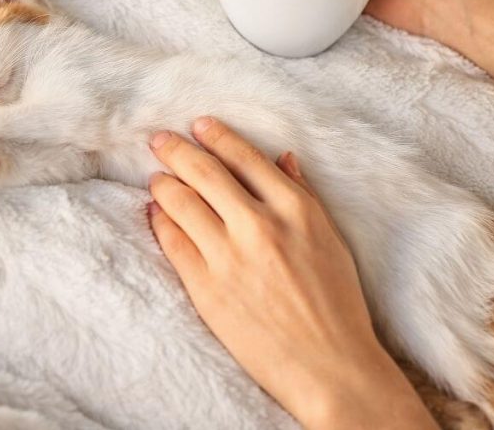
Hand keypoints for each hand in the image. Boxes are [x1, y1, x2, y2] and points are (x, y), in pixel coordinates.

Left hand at [147, 117, 436, 429]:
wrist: (329, 366)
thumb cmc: (338, 304)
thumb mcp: (330, 239)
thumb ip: (303, 195)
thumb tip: (283, 158)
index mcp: (295, 210)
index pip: (246, 159)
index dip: (217, 137)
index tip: (199, 125)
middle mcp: (260, 226)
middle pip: (206, 173)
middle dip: (177, 150)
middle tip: (159, 140)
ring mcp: (229, 257)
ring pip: (182, 202)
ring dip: (164, 183)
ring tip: (157, 177)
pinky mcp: (206, 288)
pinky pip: (172, 242)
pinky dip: (160, 221)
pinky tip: (155, 212)